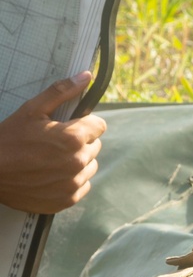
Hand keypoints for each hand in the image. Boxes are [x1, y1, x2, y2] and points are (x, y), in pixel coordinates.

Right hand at [0, 74, 106, 213]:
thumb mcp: (32, 110)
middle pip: (95, 146)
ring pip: (89, 166)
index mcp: (73, 138)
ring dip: (77, 161)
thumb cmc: (8, 140)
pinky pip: (82, 186)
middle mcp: (78, 162)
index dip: (84, 123)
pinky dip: (71, 180)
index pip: (99, 126)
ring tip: (52, 159)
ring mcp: (73, 183)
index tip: (68, 126)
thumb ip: (61, 92)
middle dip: (80, 142)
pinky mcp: (66, 200)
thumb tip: (86, 76)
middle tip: (54, 142)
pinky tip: (52, 174)